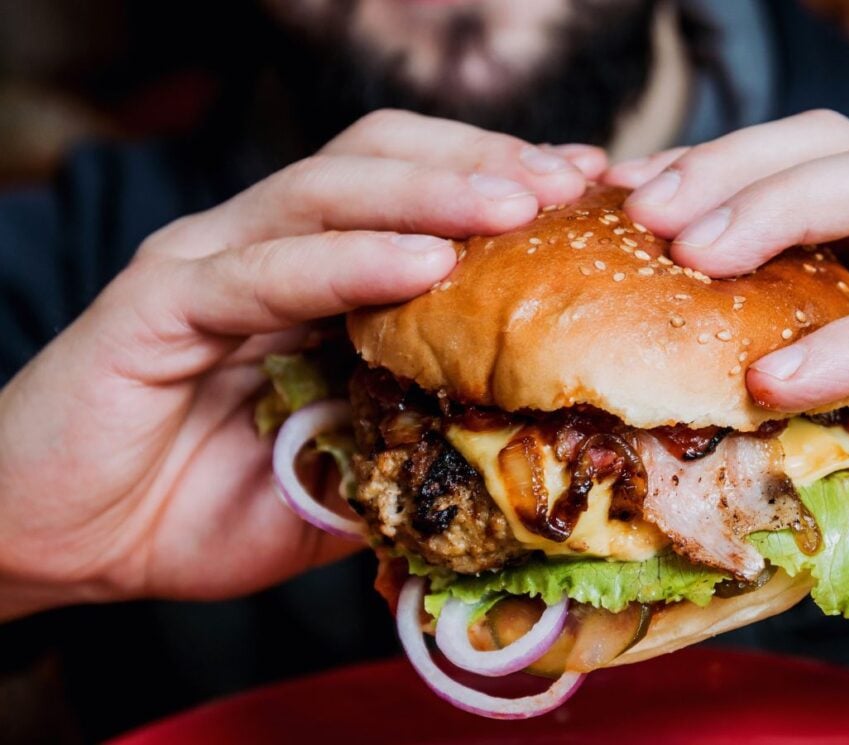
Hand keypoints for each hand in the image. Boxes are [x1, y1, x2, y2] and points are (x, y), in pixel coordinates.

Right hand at [0, 111, 604, 619]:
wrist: (70, 542)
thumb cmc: (202, 506)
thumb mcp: (343, 475)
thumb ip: (411, 440)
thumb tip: (521, 438)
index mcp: (314, 276)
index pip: (417, 195)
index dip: (502, 185)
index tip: (592, 197)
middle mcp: (265, 246)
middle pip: (383, 157)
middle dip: (485, 163)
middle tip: (573, 184)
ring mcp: (210, 262)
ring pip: (330, 189)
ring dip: (433, 191)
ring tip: (520, 205)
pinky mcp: (160, 301)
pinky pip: (265, 268)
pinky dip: (348, 260)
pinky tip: (424, 264)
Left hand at [607, 110, 848, 628]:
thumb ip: (777, 462)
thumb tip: (662, 476)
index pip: (783, 186)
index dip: (697, 186)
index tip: (613, 211)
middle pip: (825, 148)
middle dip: (724, 170)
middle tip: (643, 214)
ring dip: (779, 207)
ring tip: (695, 256)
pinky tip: (782, 376)